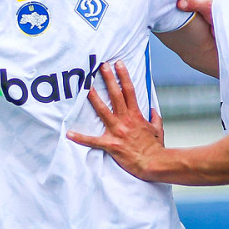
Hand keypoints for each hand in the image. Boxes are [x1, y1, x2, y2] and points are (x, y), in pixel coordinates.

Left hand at [66, 60, 164, 180]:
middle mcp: (126, 120)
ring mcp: (117, 131)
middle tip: (101, 66)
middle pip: (116, 95)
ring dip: (93, 98)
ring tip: (85, 87)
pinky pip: (93, 141)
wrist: (153, 163)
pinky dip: (80, 138)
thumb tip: (153, 110)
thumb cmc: (155, 148)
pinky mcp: (111, 144)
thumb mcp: (158, 129)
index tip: (118, 64)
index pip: (130, 90)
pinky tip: (69, 133)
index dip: (123, 75)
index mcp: (136, 115)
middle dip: (108, 79)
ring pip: (103, 111)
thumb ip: (154, 118)